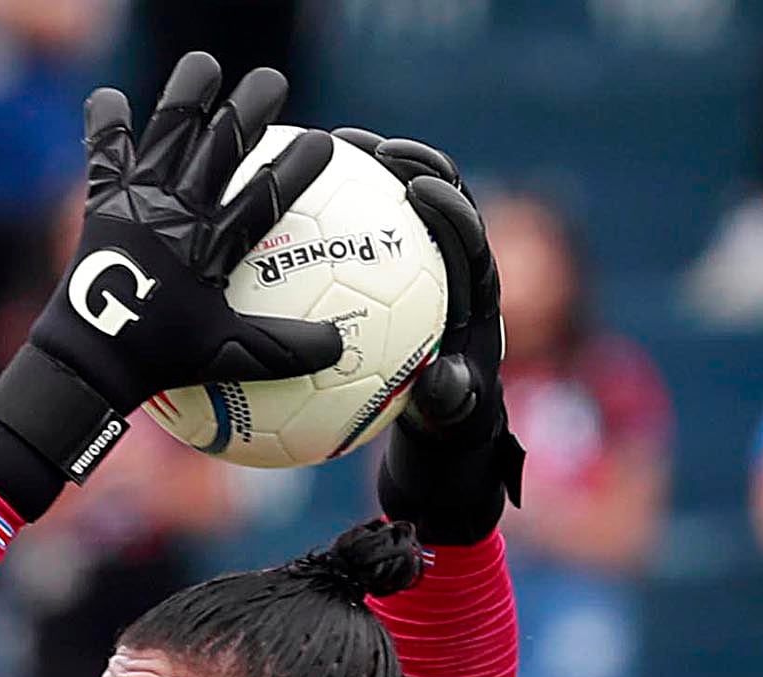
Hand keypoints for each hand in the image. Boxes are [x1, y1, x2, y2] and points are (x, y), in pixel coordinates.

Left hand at [0, 55, 344, 516]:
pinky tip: (110, 96)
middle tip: (272, 82)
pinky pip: (105, 154)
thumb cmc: (162, 360)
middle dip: (249, 110)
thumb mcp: (229, 356)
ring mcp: (138, 202)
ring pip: (167, 134)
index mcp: (210, 247)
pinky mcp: (104, 202)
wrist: (90, 358)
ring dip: (186, 95)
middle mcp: (176, 213)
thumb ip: (287, 349)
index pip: (263, 197)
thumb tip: (341, 345)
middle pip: (220, 148)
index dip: (296, 167)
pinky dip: (106, 125)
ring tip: (204, 64)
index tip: (325, 141)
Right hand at [337, 129, 524, 544]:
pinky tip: (286, 201)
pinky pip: (360, 242)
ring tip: (327, 146)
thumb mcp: (452, 426)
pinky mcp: (390, 283)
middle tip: (367, 146)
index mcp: (476, 298)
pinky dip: (332, 216)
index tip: (418, 189)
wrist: (442, 445)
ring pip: (397, 210)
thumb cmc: (450, 437)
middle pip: (439, 200)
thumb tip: (443, 382)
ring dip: (369, 174)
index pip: (470, 238)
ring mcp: (422, 275)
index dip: (451, 208)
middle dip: (410, 164)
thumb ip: (451, 403)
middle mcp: (454, 275)